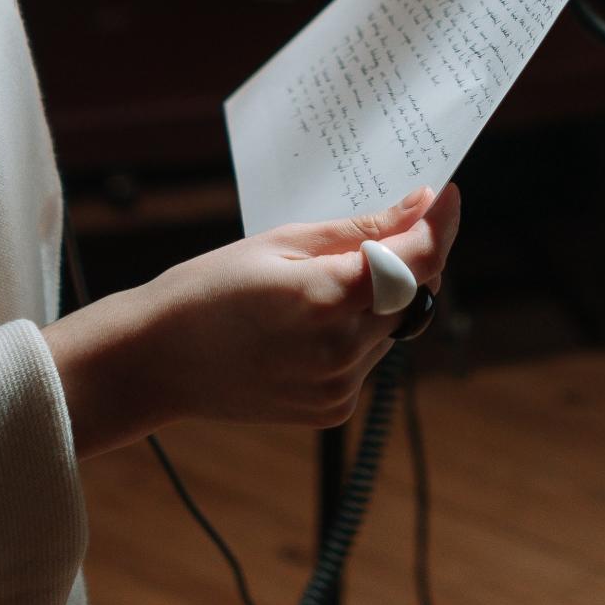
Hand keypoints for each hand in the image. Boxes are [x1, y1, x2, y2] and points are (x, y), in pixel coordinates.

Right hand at [42, 184, 461, 457]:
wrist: (158, 361)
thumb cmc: (211, 287)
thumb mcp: (284, 242)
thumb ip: (363, 230)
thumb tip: (421, 207)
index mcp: (326, 299)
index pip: (417, 260)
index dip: (439, 225)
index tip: (447, 196)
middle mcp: (340, 350)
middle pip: (411, 294)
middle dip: (402, 263)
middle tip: (365, 240)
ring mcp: (338, 386)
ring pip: (393, 328)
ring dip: (378, 302)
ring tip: (313, 293)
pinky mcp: (332, 409)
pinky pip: (367, 360)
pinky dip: (355, 336)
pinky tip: (306, 328)